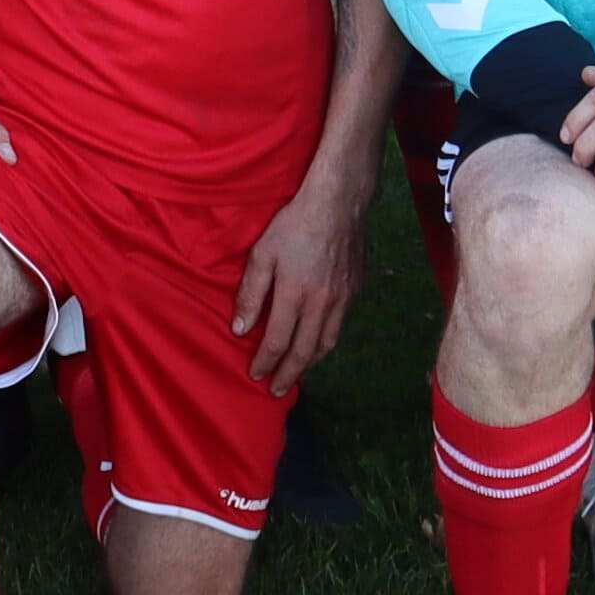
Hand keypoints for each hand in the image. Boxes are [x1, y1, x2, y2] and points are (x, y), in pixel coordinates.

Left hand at [230, 172, 363, 389]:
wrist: (338, 204)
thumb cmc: (294, 225)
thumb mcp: (261, 255)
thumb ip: (251, 294)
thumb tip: (240, 329)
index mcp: (295, 296)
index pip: (277, 342)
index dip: (265, 363)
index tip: (255, 375)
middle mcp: (322, 304)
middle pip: (304, 352)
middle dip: (288, 374)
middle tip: (276, 390)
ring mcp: (342, 299)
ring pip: (326, 343)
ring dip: (309, 362)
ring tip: (296, 371)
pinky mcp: (355, 290)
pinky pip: (340, 325)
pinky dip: (326, 340)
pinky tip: (316, 340)